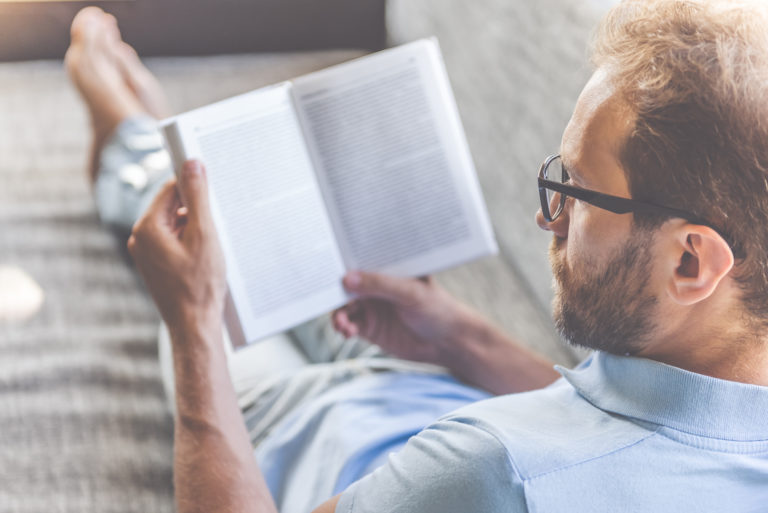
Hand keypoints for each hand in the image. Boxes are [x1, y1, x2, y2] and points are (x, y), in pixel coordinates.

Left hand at [128, 160, 226, 328]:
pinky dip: (191, 242)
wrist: (195, 325)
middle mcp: (140, 239)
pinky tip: (206, 257)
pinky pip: (174, 242)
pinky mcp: (156, 265)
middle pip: (171, 206)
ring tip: (212, 247)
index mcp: (147, 228)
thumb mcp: (204, 234)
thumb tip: (193, 163)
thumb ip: (198, 196)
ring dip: (195, 228)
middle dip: (196, 211)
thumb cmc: (200, 284)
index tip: (213, 185)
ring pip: (174, 225)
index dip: (193, 186)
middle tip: (217, 224)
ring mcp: (146, 254)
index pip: (170, 189)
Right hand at [333, 271, 480, 365]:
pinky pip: (348, 325)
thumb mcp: (411, 292)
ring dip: (338, 313)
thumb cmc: (438, 309)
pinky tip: (346, 331)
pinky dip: (343, 327)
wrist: (448, 343)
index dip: (343, 261)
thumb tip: (347, 278)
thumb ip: (380, 285)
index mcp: (387, 268)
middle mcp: (376, 285)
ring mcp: (371, 306)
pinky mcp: (370, 327)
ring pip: (344, 306)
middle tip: (323, 296)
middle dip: (333, 290)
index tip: (326, 265)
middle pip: (347, 284)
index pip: (361, 260)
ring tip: (342, 323)